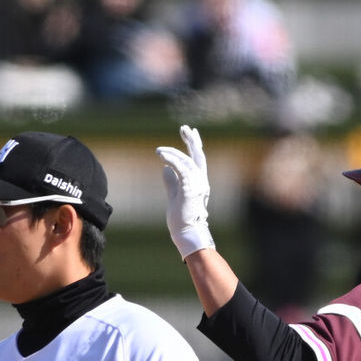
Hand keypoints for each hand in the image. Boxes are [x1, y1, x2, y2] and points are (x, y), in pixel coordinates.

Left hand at [156, 124, 214, 259]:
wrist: (186, 233)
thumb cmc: (181, 219)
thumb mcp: (175, 196)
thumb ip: (171, 182)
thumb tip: (166, 168)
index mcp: (199, 183)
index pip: (198, 160)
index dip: (195, 145)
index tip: (190, 133)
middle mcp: (201, 182)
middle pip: (198, 156)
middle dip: (191, 140)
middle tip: (184, 128)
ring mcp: (197, 185)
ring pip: (186, 161)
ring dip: (172, 153)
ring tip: (159, 150)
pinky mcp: (189, 189)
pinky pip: (180, 169)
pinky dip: (171, 160)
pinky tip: (161, 156)